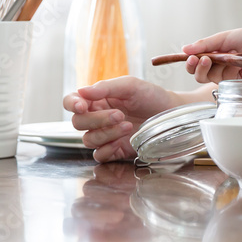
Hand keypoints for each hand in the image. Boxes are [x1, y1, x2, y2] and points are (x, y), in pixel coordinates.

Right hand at [63, 76, 179, 162]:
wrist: (170, 113)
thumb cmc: (151, 96)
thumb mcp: (131, 85)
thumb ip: (106, 87)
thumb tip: (81, 91)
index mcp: (97, 99)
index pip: (71, 101)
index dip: (72, 104)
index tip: (82, 106)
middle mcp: (97, 117)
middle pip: (78, 123)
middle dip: (97, 119)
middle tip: (120, 114)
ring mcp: (104, 135)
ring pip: (88, 139)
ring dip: (106, 133)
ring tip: (128, 125)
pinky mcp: (114, 150)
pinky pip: (98, 155)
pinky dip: (107, 149)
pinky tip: (123, 141)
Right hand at [181, 28, 241, 82]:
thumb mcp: (223, 37)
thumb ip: (205, 44)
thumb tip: (184, 49)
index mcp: (211, 54)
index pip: (194, 61)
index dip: (190, 62)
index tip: (189, 57)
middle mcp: (216, 65)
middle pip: (198, 73)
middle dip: (197, 68)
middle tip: (202, 60)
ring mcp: (225, 74)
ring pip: (208, 78)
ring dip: (213, 67)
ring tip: (222, 56)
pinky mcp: (234, 81)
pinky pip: (223, 80)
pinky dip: (227, 70)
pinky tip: (234, 62)